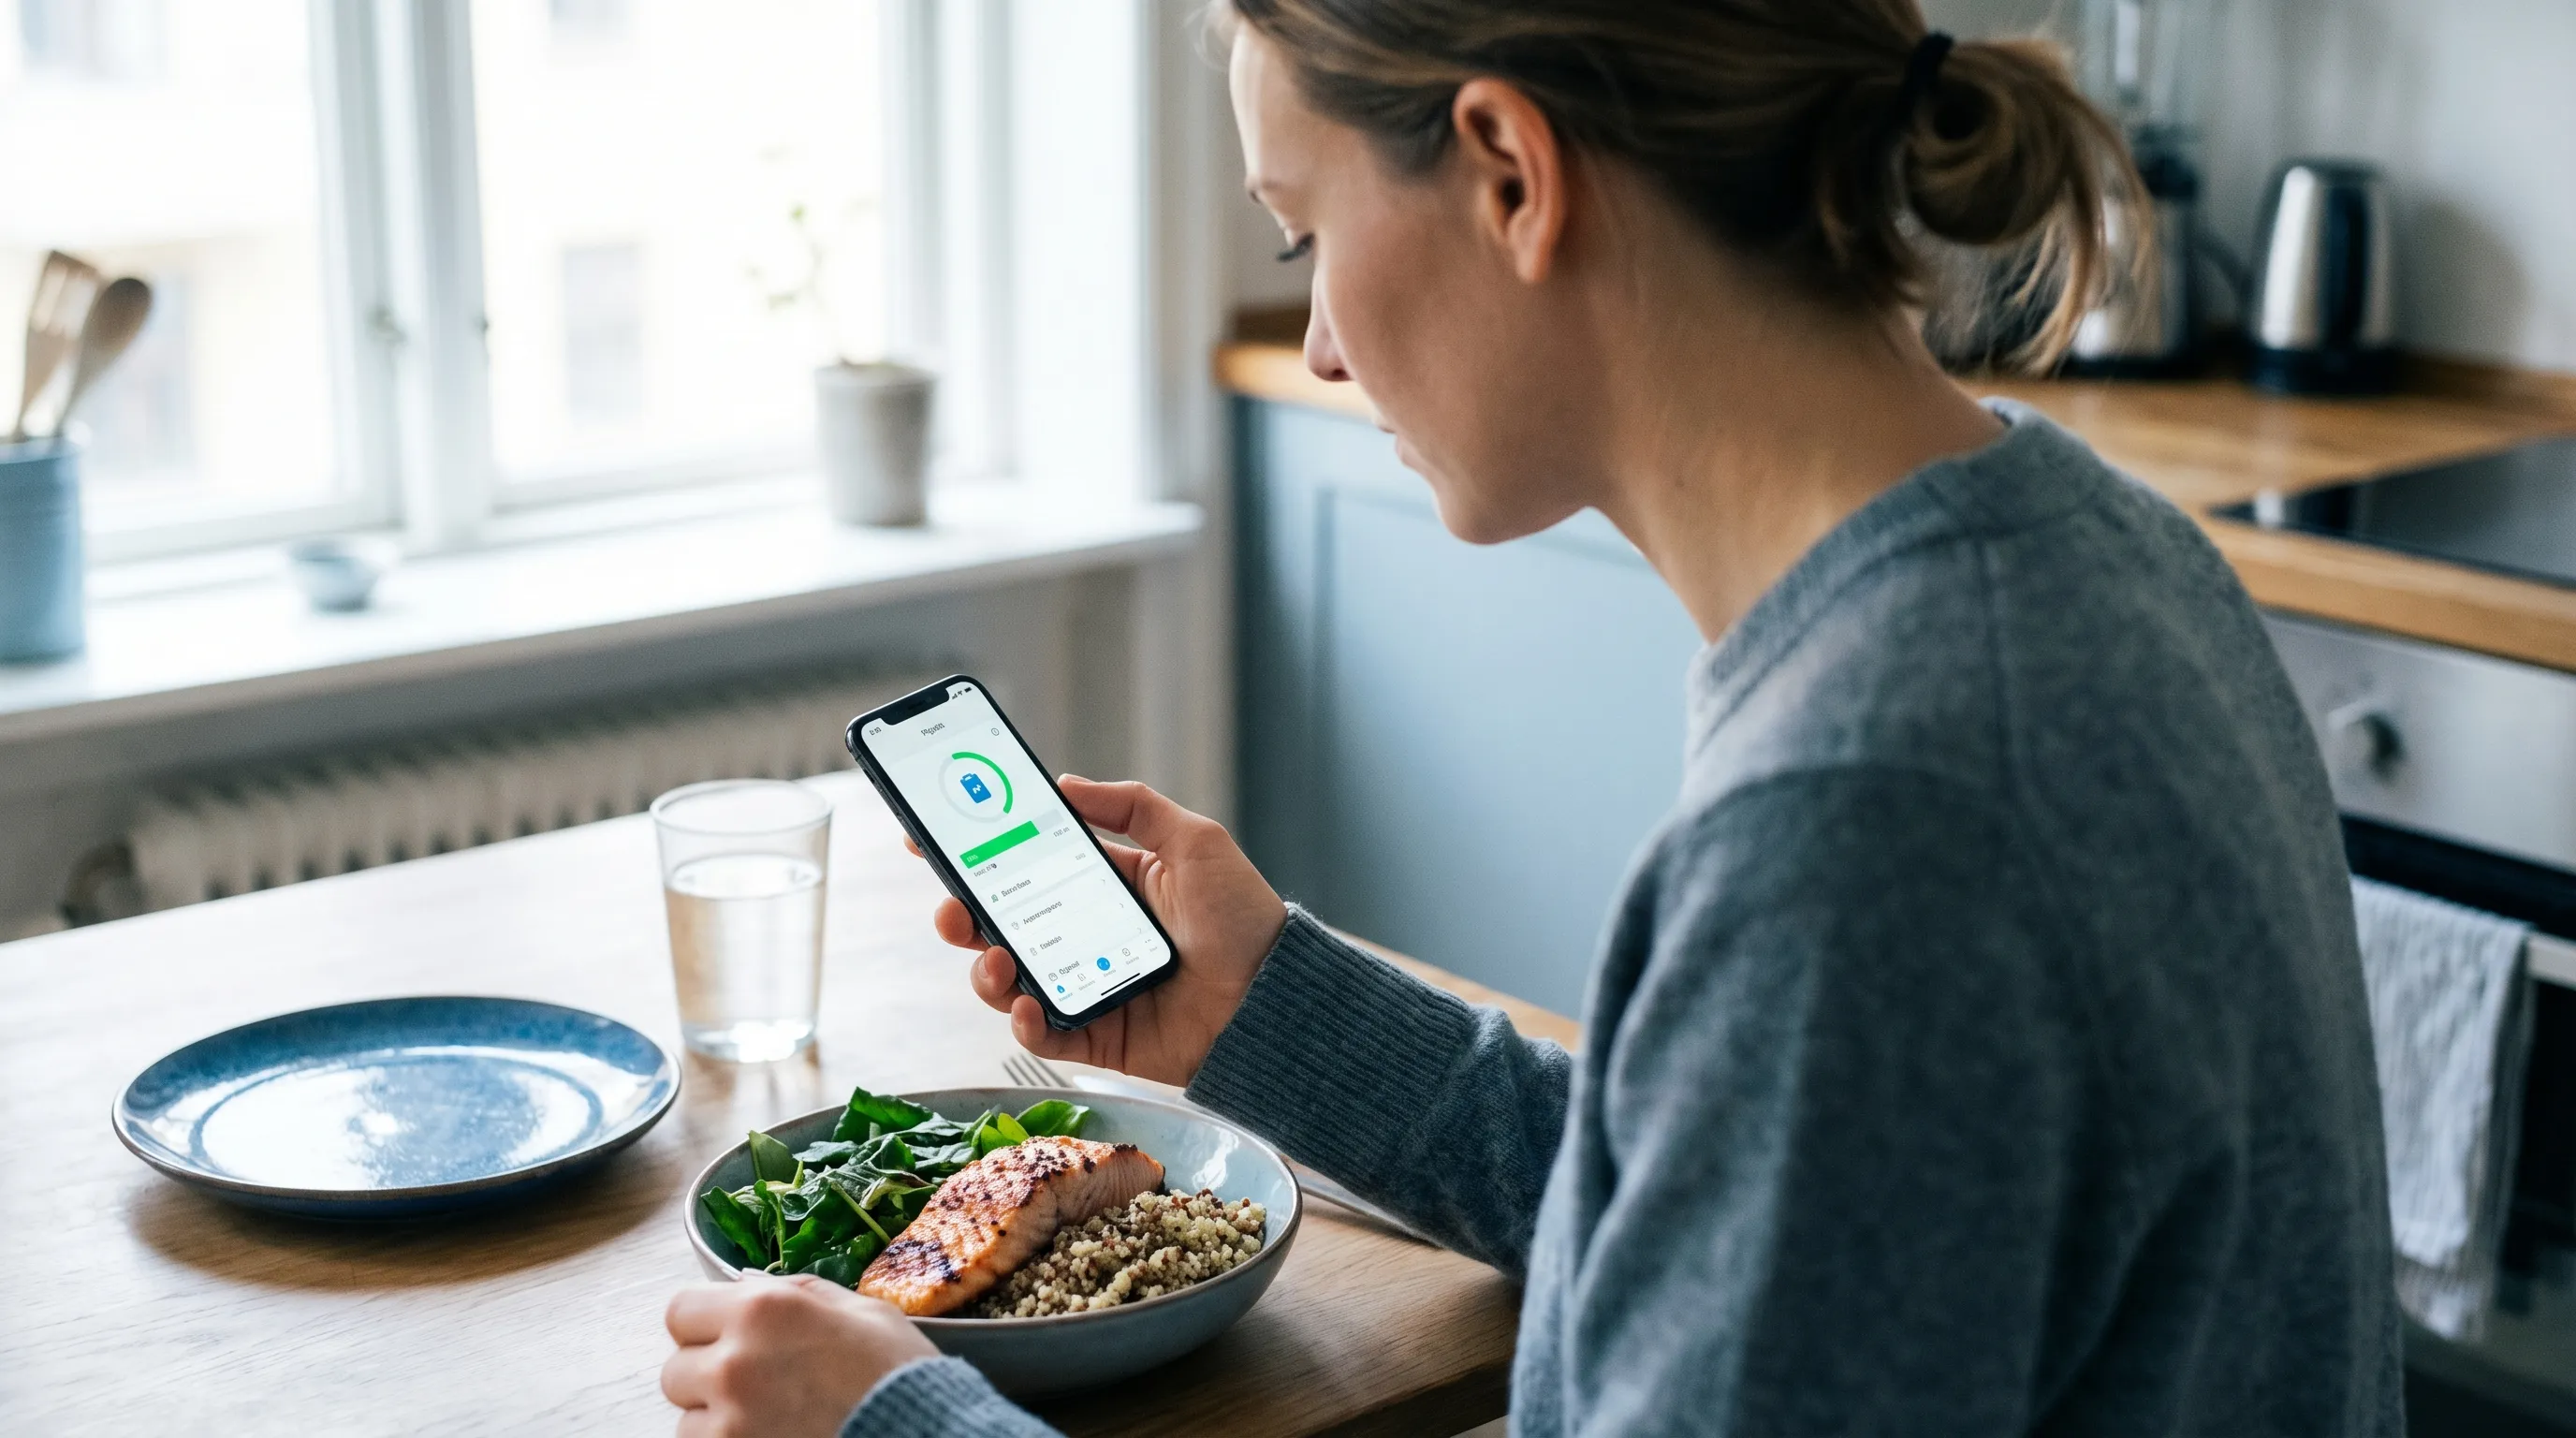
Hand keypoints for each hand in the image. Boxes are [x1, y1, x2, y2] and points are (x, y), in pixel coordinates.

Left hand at [662, 1274, 937, 1437]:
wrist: (921, 1432)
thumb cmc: (897, 1373)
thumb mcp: (858, 1310)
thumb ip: (794, 1293)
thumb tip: (746, 1285)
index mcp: (762, 1309)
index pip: (680, 1310)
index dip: (702, 1324)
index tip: (721, 1335)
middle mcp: (734, 1361)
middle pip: (676, 1369)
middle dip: (707, 1374)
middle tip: (752, 1382)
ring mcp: (730, 1419)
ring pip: (686, 1419)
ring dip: (716, 1418)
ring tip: (767, 1415)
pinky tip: (770, 1433)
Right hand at [926, 776, 1286, 1085]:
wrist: (1275, 994)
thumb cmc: (1242, 915)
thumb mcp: (1193, 840)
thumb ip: (1132, 806)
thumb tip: (1063, 783)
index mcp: (1103, 889)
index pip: (1024, 869)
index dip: (975, 857)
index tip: (929, 838)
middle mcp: (1086, 939)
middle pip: (1003, 927)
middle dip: (963, 917)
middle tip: (949, 908)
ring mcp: (1087, 989)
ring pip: (1009, 982)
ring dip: (986, 970)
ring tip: (993, 957)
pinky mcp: (1098, 1037)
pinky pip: (1044, 1034)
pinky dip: (1023, 1022)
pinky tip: (1023, 1005)